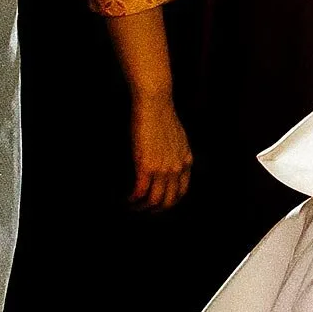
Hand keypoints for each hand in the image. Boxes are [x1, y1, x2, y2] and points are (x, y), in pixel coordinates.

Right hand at [127, 93, 192, 211]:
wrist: (155, 101)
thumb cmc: (162, 114)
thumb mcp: (178, 137)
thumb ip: (177, 152)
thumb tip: (170, 160)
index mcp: (186, 162)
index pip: (181, 192)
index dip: (169, 203)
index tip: (158, 204)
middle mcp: (176, 169)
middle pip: (168, 201)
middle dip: (155, 210)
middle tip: (143, 210)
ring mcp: (162, 169)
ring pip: (153, 200)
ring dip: (141, 208)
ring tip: (132, 206)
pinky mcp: (146, 165)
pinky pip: (140, 192)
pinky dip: (132, 199)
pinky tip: (127, 199)